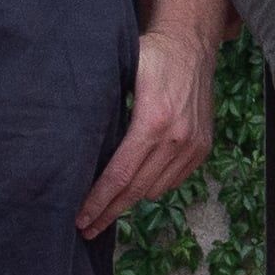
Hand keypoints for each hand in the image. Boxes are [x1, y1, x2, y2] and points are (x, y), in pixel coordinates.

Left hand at [78, 25, 210, 236]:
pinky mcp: (202, 148)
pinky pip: (173, 182)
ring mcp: (193, 145)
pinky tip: (134, 187)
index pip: (120, 174)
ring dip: (130, 201)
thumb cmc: (150, 57)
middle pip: (136, 190)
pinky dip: (152, 187)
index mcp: (153, 121)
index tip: (80, 217)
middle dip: (108, 212)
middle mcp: (177, 138)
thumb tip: (71, 146)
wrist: (191, 46)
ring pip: (155, 190)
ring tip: (107, 208)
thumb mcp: (120, 75)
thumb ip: (102, 111)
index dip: (98, 200)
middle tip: (86, 228)